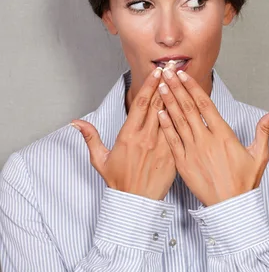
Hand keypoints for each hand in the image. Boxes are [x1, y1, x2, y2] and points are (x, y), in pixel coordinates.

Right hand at [71, 68, 176, 200]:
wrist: (136, 202)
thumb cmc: (119, 181)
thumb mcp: (100, 159)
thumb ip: (91, 138)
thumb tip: (76, 122)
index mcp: (128, 136)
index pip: (141, 104)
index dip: (149, 86)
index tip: (156, 73)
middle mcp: (146, 137)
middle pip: (158, 104)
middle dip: (165, 84)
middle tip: (171, 69)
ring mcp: (162, 145)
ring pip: (171, 115)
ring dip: (176, 96)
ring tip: (181, 80)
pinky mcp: (173, 153)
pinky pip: (179, 131)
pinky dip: (183, 117)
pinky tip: (189, 105)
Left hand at [156, 67, 268, 205]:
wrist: (230, 206)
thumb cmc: (245, 182)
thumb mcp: (260, 155)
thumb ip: (264, 131)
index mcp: (224, 136)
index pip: (205, 105)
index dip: (194, 88)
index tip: (184, 76)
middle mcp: (206, 141)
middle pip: (188, 109)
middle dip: (176, 89)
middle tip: (167, 73)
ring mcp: (193, 152)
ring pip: (178, 122)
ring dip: (168, 102)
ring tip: (160, 87)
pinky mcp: (184, 164)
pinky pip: (172, 141)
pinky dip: (166, 126)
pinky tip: (159, 113)